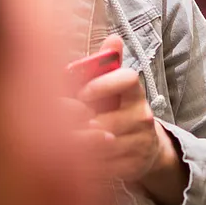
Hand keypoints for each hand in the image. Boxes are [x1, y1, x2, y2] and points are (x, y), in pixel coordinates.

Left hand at [71, 35, 177, 185]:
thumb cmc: (120, 111)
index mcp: (136, 93)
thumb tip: (113, 38)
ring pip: (103, 144)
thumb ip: (108, 64)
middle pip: (107, 118)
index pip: (127, 79)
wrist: (145, 148)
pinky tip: (73, 159)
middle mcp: (142, 116)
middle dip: (80, 121)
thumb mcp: (115, 87)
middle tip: (60, 122)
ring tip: (61, 140)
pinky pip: (105, 165)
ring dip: (79, 143)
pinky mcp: (133, 166)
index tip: (81, 93)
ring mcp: (139, 142)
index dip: (101, 84)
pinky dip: (86, 164)